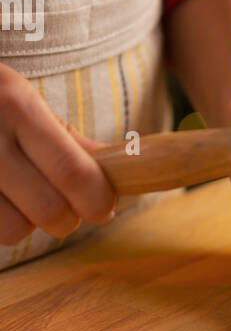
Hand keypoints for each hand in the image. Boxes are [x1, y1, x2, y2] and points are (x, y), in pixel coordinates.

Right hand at [0, 64, 116, 244]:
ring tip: (17, 199)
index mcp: (15, 105)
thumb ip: (67, 139)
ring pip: (11, 230)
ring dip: (23, 224)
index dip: (96, 200)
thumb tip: (120, 168)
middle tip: (63, 210)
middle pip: (47, 210)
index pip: (73, 172)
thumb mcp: (21, 100)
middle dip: (65, 219)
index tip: (103, 207)